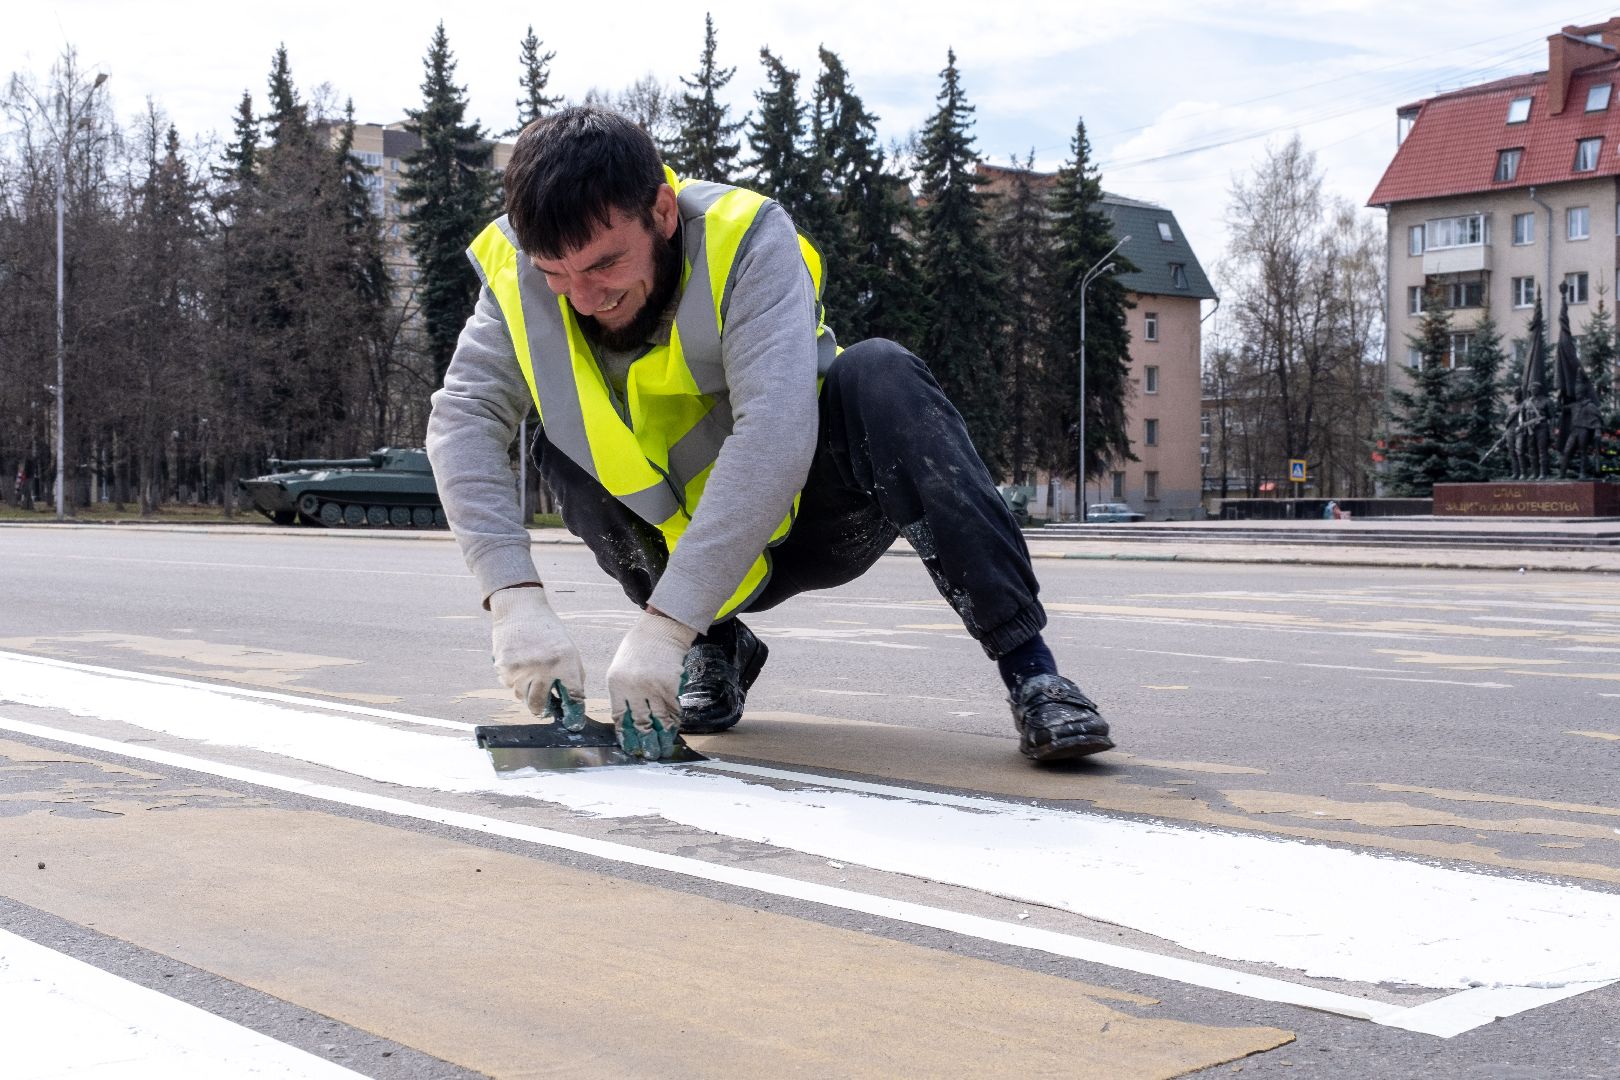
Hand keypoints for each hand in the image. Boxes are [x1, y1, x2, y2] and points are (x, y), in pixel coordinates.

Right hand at [489, 586, 586, 727]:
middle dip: (542, 710)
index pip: (573, 695)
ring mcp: (522, 667)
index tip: (573, 722)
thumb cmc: (548, 632)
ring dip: (526, 692)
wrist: (521, 610)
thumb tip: (573, 703)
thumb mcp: (569, 649)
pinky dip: (514, 680)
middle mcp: (543, 666)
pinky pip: (508, 685)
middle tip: (544, 709)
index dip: (573, 712)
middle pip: (539, 705)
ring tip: (530, 675)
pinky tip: (519, 664)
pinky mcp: (504, 666)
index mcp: (565, 661)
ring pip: (521, 697)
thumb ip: (572, 676)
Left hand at [605, 610, 697, 758]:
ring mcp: (654, 687)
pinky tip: (674, 731)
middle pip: (639, 723)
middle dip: (644, 742)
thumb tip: (627, 720)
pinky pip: (673, 710)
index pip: (620, 717)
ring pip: (658, 720)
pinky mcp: (671, 686)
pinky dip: (674, 723)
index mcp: (617, 684)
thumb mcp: (620, 669)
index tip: (630, 748)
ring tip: (663, 750)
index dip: (626, 736)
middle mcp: (634, 688)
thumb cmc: (638, 649)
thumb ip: (622, 693)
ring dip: (662, 738)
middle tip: (648, 755)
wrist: (659, 631)